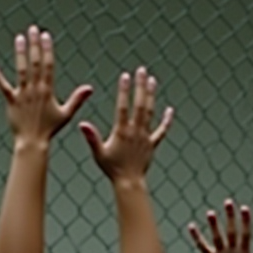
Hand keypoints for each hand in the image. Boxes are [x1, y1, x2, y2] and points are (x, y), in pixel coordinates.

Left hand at [0, 27, 91, 142]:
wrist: (33, 142)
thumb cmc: (49, 129)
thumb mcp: (66, 114)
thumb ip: (77, 99)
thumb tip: (90, 89)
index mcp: (47, 91)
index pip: (48, 65)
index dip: (47, 49)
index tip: (45, 36)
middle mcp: (35, 90)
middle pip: (35, 63)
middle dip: (34, 45)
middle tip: (32, 29)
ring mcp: (23, 95)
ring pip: (21, 70)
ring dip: (20, 54)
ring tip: (19, 39)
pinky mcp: (12, 102)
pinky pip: (4, 87)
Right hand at [80, 68, 172, 182]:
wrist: (129, 182)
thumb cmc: (112, 168)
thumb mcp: (99, 153)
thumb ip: (91, 137)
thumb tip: (81, 124)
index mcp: (122, 132)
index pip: (123, 107)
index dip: (124, 91)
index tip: (125, 76)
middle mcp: (135, 131)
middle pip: (139, 105)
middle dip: (140, 86)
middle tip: (142, 70)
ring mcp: (145, 137)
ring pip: (150, 113)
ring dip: (151, 96)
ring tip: (152, 80)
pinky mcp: (152, 144)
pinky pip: (161, 131)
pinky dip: (166, 121)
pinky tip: (170, 110)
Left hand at [188, 201, 252, 252]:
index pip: (245, 234)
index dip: (245, 220)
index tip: (244, 208)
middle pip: (231, 232)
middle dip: (230, 217)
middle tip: (228, 202)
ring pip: (216, 238)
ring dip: (213, 225)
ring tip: (210, 213)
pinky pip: (202, 247)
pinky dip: (196, 237)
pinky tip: (191, 226)